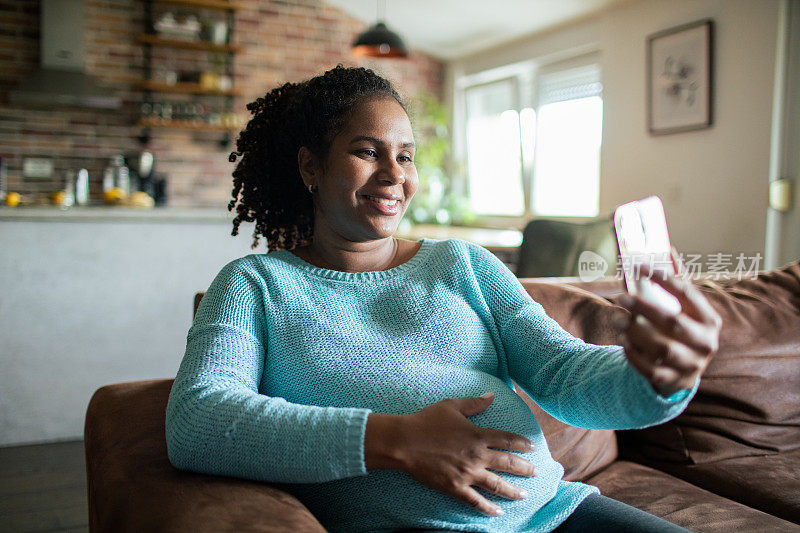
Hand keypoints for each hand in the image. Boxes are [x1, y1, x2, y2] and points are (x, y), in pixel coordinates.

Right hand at [365, 392, 535, 516]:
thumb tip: (491, 396)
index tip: (533, 447)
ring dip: (513, 490)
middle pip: (508, 464)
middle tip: (536, 472)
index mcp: (478, 435)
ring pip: (497, 485)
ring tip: (524, 495)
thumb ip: (474, 404)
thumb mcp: (451, 406)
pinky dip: (488, 507)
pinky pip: (476, 501)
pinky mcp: (455, 487)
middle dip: (525, 469)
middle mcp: (477, 456)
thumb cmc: (426, 421)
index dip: (522, 443)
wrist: (404, 442)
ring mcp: (467, 473)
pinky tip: (498, 511)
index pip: (507, 440)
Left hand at [616, 248, 722, 395]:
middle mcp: (706, 343)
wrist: (684, 372)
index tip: (638, 266)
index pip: (688, 293)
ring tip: (617, 318)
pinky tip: (623, 341)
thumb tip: (666, 249)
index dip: (663, 278)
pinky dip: (634, 355)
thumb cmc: (681, 330)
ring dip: (635, 331)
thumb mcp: (685, 309)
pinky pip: (650, 369)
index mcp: (710, 320)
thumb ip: (677, 283)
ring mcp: (691, 364)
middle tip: (621, 297)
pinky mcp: (673, 381)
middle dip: (645, 308)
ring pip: (661, 347)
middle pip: (673, 322)